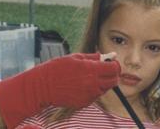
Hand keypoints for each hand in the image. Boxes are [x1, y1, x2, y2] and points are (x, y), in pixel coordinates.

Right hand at [0, 52, 120, 127]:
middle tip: (106, 69)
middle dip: (113, 74)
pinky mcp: (84, 103)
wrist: (43, 86)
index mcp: (91, 69)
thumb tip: (108, 55)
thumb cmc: (58, 68)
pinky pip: (95, 96)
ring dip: (102, 82)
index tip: (112, 62)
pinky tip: (81, 85)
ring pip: (105, 89)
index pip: (114, 68)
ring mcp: (89, 95)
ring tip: (89, 76)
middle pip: (114, 81)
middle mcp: (92, 84)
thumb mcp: (75, 57)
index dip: (115, 65)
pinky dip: (93, 90)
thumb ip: (94, 57)